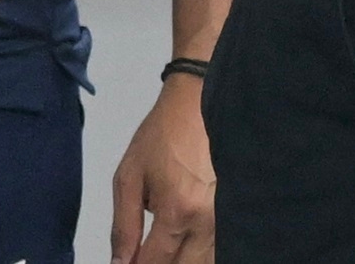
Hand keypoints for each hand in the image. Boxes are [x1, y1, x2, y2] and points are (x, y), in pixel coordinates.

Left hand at [112, 74, 215, 263]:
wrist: (197, 107)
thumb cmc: (160, 137)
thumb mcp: (128, 177)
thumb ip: (124, 225)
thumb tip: (120, 263)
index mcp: (177, 211)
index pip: (155, 263)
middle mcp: (207, 223)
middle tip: (143, 254)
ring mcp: (225, 220)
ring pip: (204, 262)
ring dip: (181, 259)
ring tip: (160, 246)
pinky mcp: (234, 214)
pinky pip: (216, 248)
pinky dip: (198, 253)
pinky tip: (182, 243)